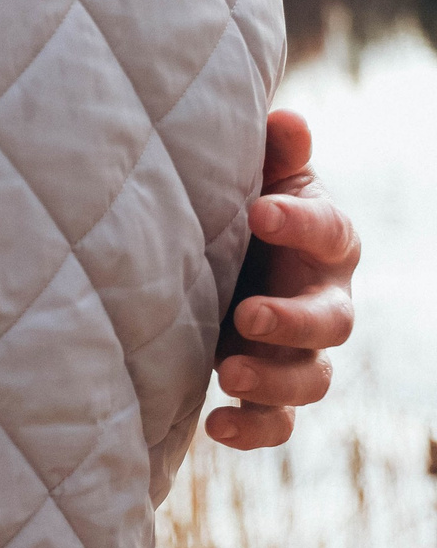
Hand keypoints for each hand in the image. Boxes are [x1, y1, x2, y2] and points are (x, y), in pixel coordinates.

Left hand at [207, 106, 357, 448]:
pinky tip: (214, 426)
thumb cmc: (238, 204)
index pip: (328, 231)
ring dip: (273, 379)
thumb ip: (273, 153)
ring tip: (228, 372)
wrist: (217, 253)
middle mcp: (322, 299)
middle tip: (248, 312)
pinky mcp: (266, 386)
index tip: (258, 209)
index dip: (299, 220)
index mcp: (325, 241)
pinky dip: (251, 429)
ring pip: (311, 379)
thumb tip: (285, 118)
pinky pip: (275, 421)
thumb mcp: (253, 173)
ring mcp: (297, 349)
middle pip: (333, 320)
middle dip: (293, 319)